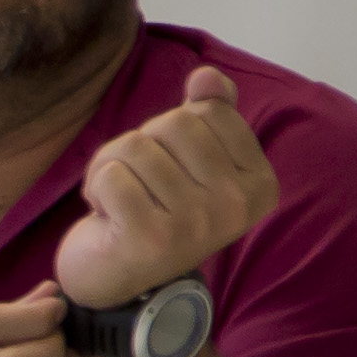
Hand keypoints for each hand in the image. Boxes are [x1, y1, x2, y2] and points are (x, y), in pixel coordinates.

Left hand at [54, 62, 278, 306]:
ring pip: (136, 146)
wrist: (116, 279)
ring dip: (111, 167)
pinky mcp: (151, 238)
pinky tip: (108, 216)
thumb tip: (208, 77)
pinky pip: (111, 175)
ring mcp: (196, 225)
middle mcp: (236, 208)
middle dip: (141, 144)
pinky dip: (97, 187)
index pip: (210, 111)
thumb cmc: (155, 210)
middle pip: (173, 124)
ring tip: (121, 200)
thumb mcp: (188, 160)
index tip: (171, 168)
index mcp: (259, 185)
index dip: (173, 128)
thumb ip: (208, 115)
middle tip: (139, 184)